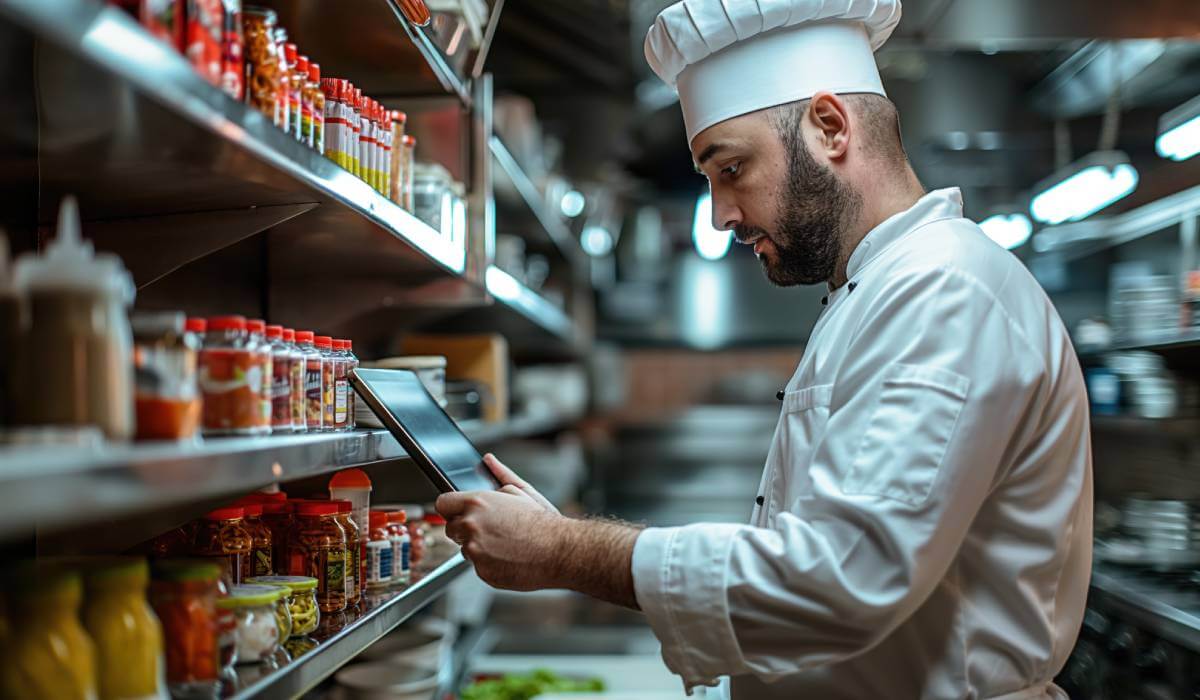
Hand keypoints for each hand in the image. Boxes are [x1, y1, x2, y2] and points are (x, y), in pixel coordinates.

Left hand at [436, 454, 564, 589]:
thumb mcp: (522, 491)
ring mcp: (475, 551)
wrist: (559, 551)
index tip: (459, 511)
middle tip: (490, 528)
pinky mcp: (482, 571)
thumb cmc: (543, 522)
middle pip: (451, 528)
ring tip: (505, 543)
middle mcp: (471, 526)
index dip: (452, 507)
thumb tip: (489, 460)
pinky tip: (508, 556)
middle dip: (465, 528)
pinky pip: (478, 566)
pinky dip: (489, 563)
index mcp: (477, 503)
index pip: (443, 503)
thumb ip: (500, 474)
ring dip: (478, 546)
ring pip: (465, 549)